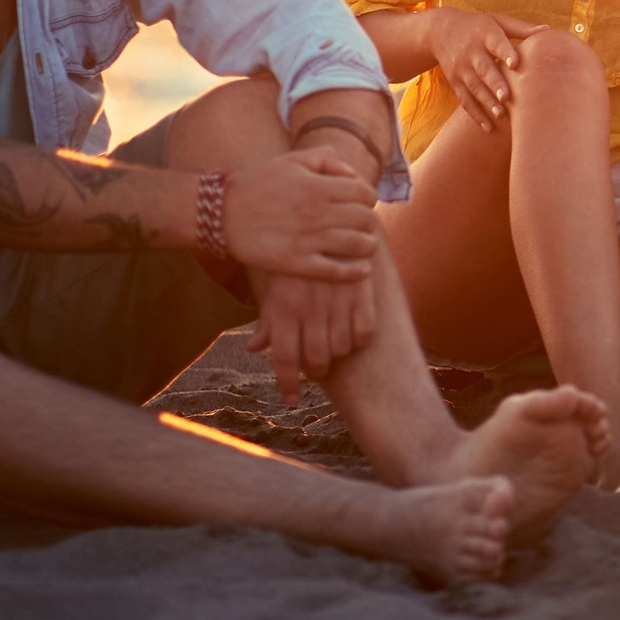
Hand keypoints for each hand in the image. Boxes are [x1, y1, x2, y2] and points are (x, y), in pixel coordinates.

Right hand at [220, 147, 379, 281]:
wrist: (220, 212)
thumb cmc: (257, 183)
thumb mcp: (291, 161)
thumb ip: (325, 160)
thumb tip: (352, 173)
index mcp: (318, 186)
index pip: (364, 193)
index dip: (368, 198)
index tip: (361, 204)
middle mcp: (317, 212)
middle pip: (365, 219)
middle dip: (368, 222)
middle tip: (362, 225)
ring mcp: (307, 239)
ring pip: (357, 245)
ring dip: (367, 245)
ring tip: (365, 246)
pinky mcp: (295, 262)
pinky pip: (335, 271)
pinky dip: (354, 272)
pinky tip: (362, 270)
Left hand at [248, 270, 376, 402]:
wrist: (323, 220)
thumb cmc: (294, 258)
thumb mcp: (275, 286)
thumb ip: (268, 320)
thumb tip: (255, 348)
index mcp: (283, 309)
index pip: (284, 358)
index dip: (287, 384)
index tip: (292, 399)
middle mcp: (309, 309)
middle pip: (316, 359)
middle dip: (317, 370)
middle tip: (318, 367)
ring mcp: (336, 301)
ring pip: (341, 349)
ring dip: (339, 353)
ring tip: (336, 345)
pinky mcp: (361, 291)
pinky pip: (365, 331)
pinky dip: (360, 338)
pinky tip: (355, 333)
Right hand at [428, 8, 540, 132]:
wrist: (440, 31)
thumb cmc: (478, 26)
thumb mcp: (497, 21)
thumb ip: (521, 28)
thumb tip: (548, 30)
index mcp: (485, 34)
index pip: (496, 43)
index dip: (505, 53)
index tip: (515, 64)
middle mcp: (471, 52)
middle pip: (483, 69)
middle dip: (495, 84)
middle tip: (507, 98)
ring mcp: (461, 68)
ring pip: (474, 87)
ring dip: (486, 102)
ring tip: (501, 114)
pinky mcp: (455, 82)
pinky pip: (465, 100)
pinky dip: (475, 115)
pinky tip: (488, 128)